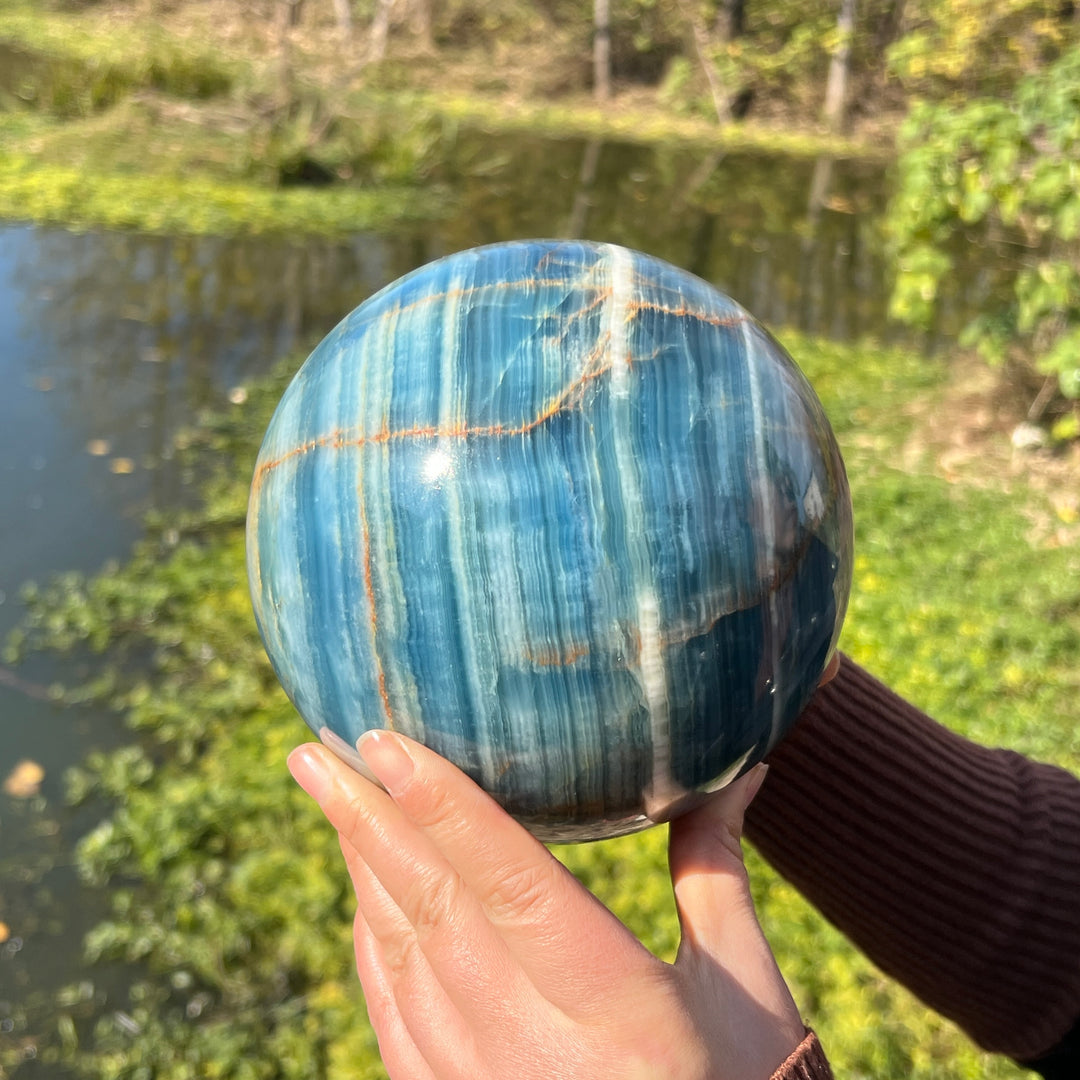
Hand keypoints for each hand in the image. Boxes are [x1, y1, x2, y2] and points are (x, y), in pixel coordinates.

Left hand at [288, 734, 804, 1079]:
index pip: (514, 885)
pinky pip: (392, 1011)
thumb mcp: (745, 987)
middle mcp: (535, 1050)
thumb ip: (714, 871)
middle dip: (366, 818)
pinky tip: (363, 887)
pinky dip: (371, 937)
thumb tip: (735, 773)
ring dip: (360, 866)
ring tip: (330, 792)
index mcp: (620, 1010)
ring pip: (398, 955)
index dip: (446, 807)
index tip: (386, 740)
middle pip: (432, 910)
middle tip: (317, 747)